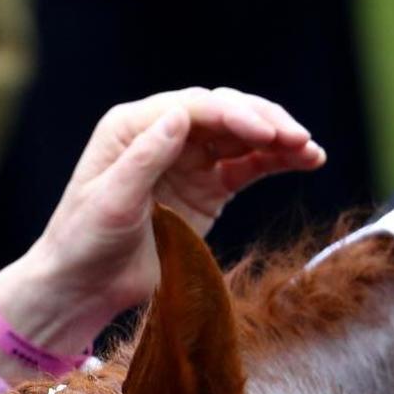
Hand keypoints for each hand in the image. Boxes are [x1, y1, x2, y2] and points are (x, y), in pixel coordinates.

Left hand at [0, 88, 325, 370]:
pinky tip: (307, 160)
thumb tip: (182, 115)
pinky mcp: (208, 189)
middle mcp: (164, 134)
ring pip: (243, 136)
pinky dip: (277, 161)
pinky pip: (249, 165)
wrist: (84, 286)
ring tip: (310, 149)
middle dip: (264, 121)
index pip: (193, 108)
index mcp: (133, 127)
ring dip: (279, 138)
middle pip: (225, 113)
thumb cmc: (83, 241)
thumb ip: (143, 159)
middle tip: (298, 138)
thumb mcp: (109, 201)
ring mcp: (189, 160)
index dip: (234, 114)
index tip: (265, 133)